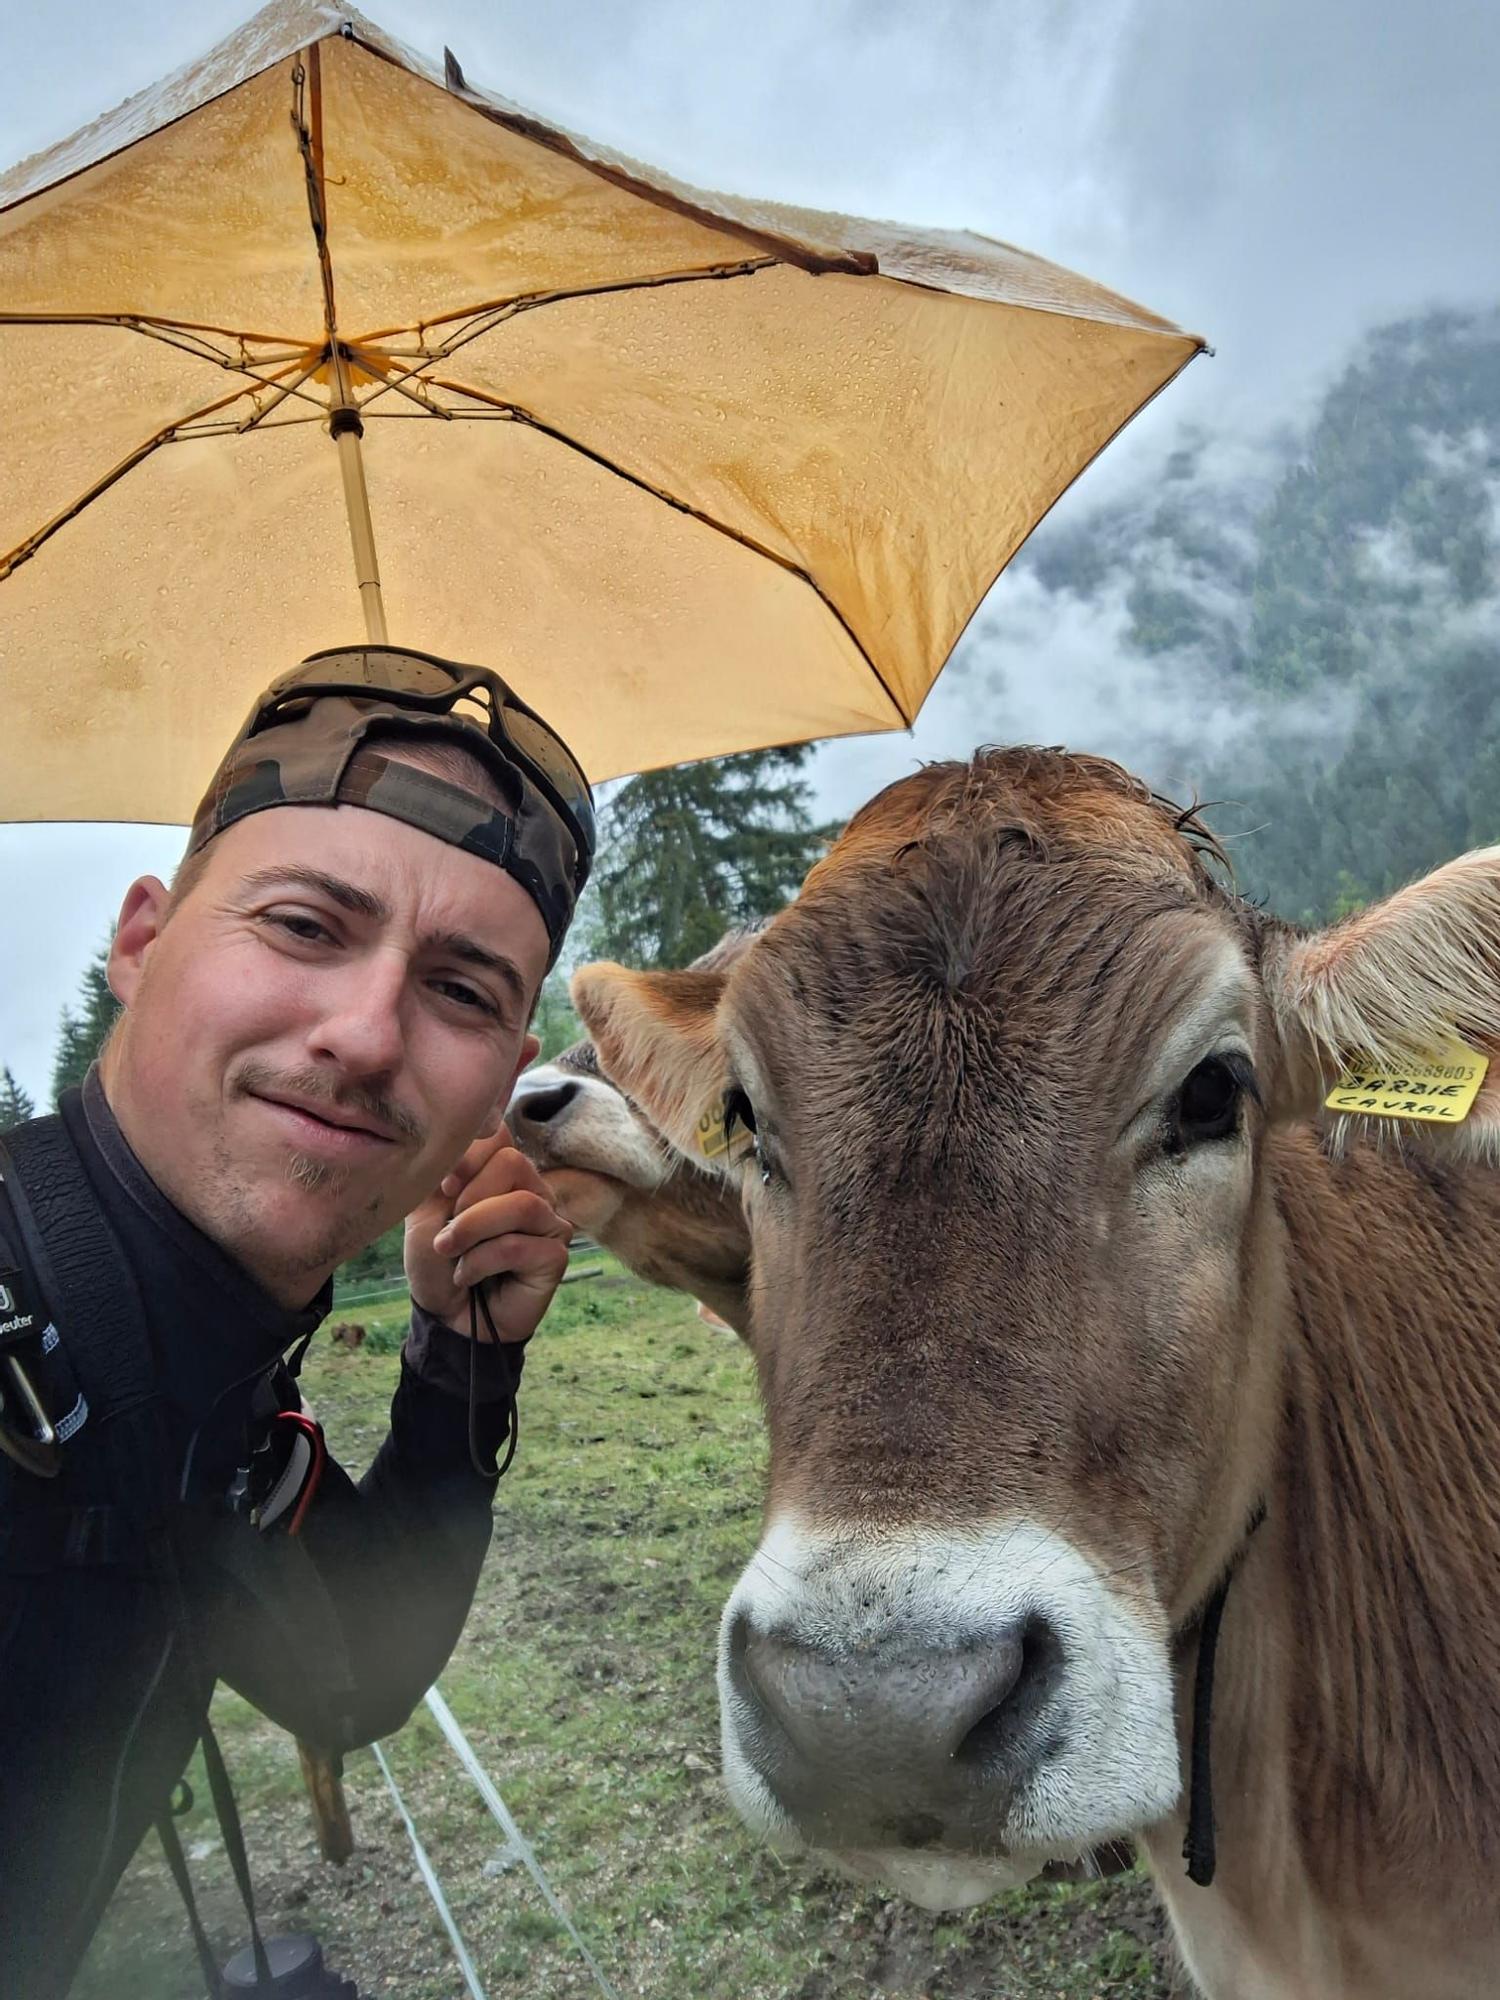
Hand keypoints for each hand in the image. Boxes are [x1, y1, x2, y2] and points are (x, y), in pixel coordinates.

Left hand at [404, 1124, 573, 1341]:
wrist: (445, 1317)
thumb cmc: (438, 1263)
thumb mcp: (426, 1211)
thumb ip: (442, 1172)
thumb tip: (459, 1139)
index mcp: (501, 1173)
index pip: (499, 1134)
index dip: (469, 1153)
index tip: (444, 1185)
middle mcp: (532, 1190)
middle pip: (512, 1163)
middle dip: (469, 1198)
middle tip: (447, 1232)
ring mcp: (549, 1223)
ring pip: (520, 1205)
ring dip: (473, 1230)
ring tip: (451, 1253)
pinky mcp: (555, 1256)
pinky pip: (519, 1246)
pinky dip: (482, 1261)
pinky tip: (468, 1276)